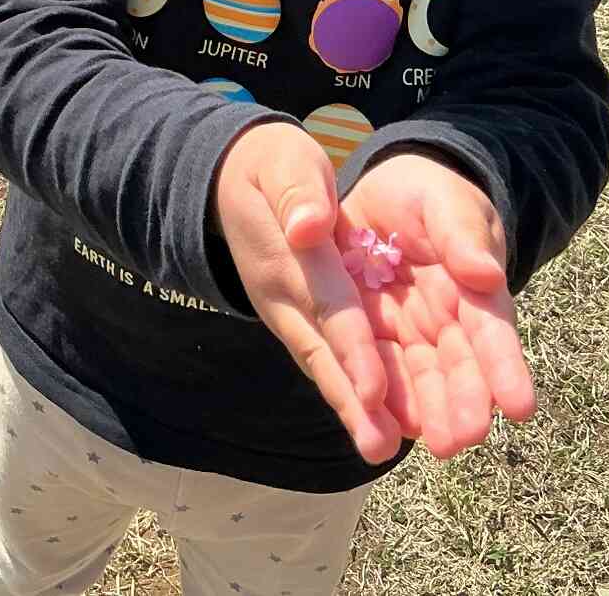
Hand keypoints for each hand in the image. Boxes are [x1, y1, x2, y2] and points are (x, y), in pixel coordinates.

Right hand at [213, 122, 401, 462]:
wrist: (226, 178)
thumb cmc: (268, 163)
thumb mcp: (283, 159)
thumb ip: (297, 190)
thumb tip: (309, 226)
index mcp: (288, 257)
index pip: (325, 306)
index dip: (351, 348)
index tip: (374, 390)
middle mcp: (283, 296)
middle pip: (322, 353)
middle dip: (351, 400)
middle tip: (380, 447)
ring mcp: (286, 312)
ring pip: (324, 364)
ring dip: (352, 408)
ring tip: (383, 449)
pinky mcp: (296, 317)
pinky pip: (326, 358)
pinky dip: (349, 390)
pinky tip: (381, 419)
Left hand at [338, 154, 535, 457]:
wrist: (380, 193)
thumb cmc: (428, 194)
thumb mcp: (448, 203)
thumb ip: (463, 235)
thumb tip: (487, 273)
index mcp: (473, 288)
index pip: (491, 331)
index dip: (504, 368)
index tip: (519, 407)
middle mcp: (447, 320)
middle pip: (458, 367)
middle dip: (463, 404)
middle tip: (462, 439)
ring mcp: (409, 332)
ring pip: (421, 379)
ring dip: (427, 413)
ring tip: (432, 445)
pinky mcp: (373, 335)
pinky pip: (378, 371)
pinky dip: (382, 401)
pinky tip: (382, 428)